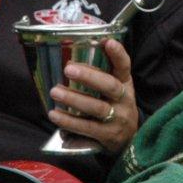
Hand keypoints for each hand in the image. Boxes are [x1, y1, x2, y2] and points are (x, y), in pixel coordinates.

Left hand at [48, 39, 137, 153]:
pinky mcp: (107, 136)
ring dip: (74, 99)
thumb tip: (70, 57)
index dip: (117, 54)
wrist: (129, 141)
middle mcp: (124, 100)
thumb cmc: (115, 107)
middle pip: (110, 86)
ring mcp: (117, 119)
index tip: (107, 41)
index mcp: (126, 84)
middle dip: (89, 77)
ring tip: (54, 92)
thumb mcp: (115, 90)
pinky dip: (69, 122)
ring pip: (96, 108)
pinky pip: (87, 128)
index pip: (124, 66)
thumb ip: (101, 75)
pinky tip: (55, 115)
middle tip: (68, 69)